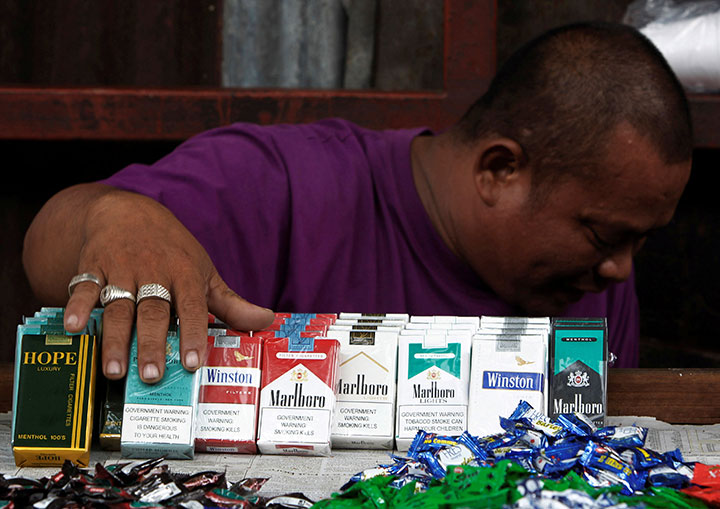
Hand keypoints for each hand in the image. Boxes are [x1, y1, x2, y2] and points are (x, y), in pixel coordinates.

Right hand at [61, 188, 273, 381]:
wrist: (128, 212)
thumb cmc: (173, 251)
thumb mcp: (204, 273)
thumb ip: (231, 303)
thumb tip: (266, 320)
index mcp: (185, 276)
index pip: (193, 308)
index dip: (193, 334)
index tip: (192, 363)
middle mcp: (154, 273)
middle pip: (152, 312)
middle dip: (151, 344)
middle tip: (152, 376)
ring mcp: (122, 270)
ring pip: (118, 307)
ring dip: (115, 338)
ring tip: (114, 370)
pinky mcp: (93, 267)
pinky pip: (84, 288)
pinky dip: (75, 306)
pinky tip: (72, 327)